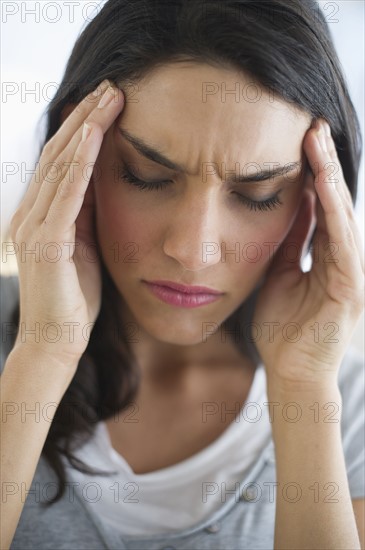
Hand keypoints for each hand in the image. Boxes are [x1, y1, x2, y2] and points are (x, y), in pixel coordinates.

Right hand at [9, 80, 124, 367]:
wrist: (57, 340)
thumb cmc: (74, 299)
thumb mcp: (83, 249)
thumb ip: (84, 217)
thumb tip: (99, 185)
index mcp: (41, 216)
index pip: (63, 163)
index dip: (84, 130)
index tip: (109, 104)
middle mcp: (31, 214)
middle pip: (60, 154)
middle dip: (86, 117)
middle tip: (111, 86)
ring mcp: (34, 226)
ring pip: (61, 165)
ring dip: (86, 128)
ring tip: (109, 97)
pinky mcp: (45, 242)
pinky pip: (65, 193)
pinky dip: (80, 161)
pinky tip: (95, 134)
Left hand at [252, 118, 363, 389]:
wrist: (290, 372)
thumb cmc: (284, 329)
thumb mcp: (280, 275)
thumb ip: (288, 244)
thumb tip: (286, 208)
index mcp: (325, 256)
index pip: (320, 206)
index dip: (311, 172)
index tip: (298, 139)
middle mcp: (342, 258)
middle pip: (333, 202)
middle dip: (324, 164)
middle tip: (311, 124)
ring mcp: (349, 270)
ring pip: (341, 214)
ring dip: (330, 176)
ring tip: (317, 139)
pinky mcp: (348, 286)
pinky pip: (340, 241)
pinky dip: (332, 210)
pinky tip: (321, 181)